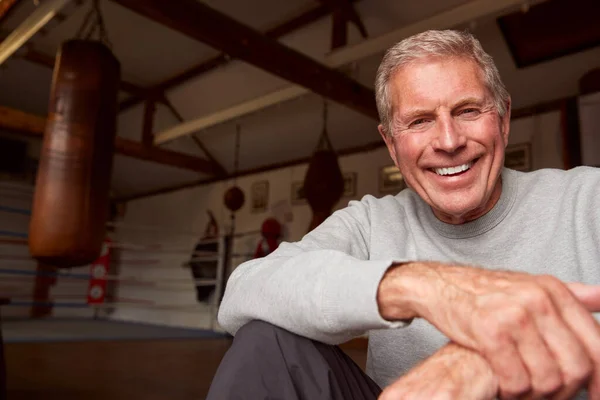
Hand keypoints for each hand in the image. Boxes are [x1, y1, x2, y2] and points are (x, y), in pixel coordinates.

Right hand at [377, 262, 599, 398]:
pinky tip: (505, 388)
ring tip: (524, 392)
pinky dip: (513, 393)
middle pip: (576, 366)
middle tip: (549, 397)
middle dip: (567, 393)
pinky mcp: (489, 332)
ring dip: (537, 396)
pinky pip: (516, 380)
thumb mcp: (529, 286)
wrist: (439, 286)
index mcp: (553, 290)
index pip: (596, 344)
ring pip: (548, 378)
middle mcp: (538, 299)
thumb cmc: (483, 292)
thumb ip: (569, 294)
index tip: (596, 397)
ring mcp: (514, 315)